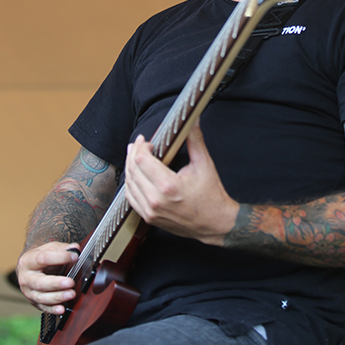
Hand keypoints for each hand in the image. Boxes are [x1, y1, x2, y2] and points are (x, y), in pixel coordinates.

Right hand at [16, 242, 79, 313]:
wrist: (29, 268)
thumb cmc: (41, 257)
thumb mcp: (50, 248)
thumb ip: (62, 248)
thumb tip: (75, 249)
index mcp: (28, 261)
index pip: (43, 259)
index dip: (59, 257)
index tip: (74, 257)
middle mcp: (26, 278)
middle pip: (39, 282)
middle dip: (56, 283)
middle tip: (70, 282)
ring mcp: (28, 292)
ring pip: (41, 297)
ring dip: (57, 297)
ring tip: (71, 294)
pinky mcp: (33, 302)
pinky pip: (43, 307)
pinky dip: (53, 309)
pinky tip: (62, 309)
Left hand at [124, 122, 239, 245]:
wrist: (215, 223)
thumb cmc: (211, 196)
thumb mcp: (204, 164)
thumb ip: (195, 140)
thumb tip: (192, 121)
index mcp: (168, 185)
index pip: (141, 160)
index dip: (141, 146)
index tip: (147, 141)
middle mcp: (156, 200)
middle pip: (132, 170)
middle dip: (133, 153)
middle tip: (138, 144)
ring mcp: (151, 211)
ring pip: (129, 185)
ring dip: (129, 168)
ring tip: (134, 156)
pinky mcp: (150, 218)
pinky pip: (131, 199)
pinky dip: (131, 185)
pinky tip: (135, 176)